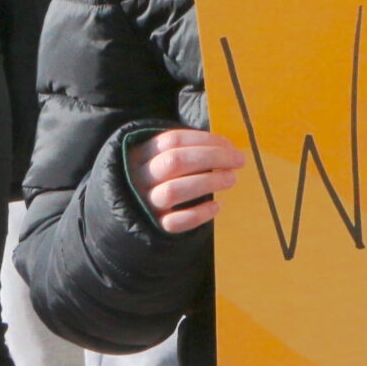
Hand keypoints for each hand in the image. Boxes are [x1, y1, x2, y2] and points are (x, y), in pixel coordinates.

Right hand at [126, 128, 246, 233]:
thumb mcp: (162, 156)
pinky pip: (175, 223)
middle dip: (212, 157)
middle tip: (238, 161)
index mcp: (142, 153)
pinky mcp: (153, 226)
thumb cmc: (157, 177)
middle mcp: (139, 177)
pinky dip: (199, 214)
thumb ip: (188, 150)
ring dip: (208, 182)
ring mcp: (144, 203)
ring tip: (231, 179)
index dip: (206, 140)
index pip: (174, 140)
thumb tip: (228, 149)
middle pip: (175, 161)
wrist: (127, 211)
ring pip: (174, 191)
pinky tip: (217, 207)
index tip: (231, 146)